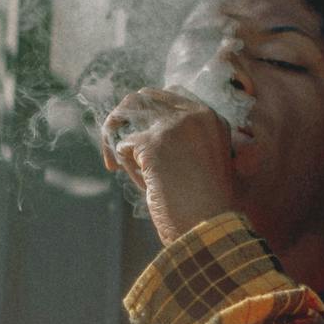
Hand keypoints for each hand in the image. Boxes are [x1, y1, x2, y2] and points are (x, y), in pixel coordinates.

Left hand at [100, 86, 243, 244]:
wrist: (209, 229)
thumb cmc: (206, 207)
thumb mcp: (205, 165)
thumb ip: (182, 143)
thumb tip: (137, 135)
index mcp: (210, 118)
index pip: (167, 95)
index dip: (145, 114)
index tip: (137, 137)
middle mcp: (194, 115)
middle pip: (142, 98)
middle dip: (123, 118)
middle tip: (117, 147)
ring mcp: (173, 127)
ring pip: (126, 113)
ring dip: (113, 133)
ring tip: (114, 161)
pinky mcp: (153, 143)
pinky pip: (122, 144)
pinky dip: (121, 161)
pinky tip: (134, 180)